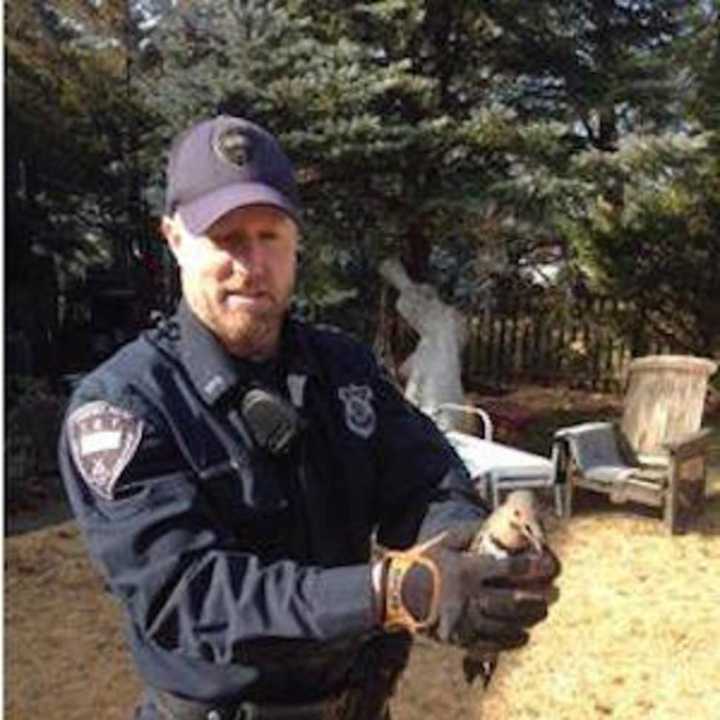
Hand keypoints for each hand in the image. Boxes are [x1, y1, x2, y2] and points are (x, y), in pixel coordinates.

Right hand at [377, 523, 559, 648]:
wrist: (394, 594)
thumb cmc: (421, 562)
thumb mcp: (443, 541)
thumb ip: (469, 532)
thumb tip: (490, 522)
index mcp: (466, 569)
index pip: (507, 569)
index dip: (531, 567)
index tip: (548, 566)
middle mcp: (467, 596)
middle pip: (512, 600)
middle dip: (538, 598)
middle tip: (555, 594)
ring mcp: (464, 619)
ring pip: (505, 623)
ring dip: (528, 620)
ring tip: (542, 613)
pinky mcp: (459, 638)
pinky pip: (491, 643)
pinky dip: (511, 641)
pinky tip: (524, 636)